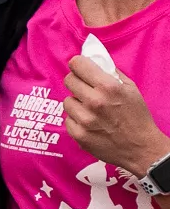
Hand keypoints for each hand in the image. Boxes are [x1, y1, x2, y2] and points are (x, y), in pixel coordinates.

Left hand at [65, 55, 169, 182]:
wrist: (141, 147)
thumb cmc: (137, 116)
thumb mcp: (131, 89)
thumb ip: (111, 74)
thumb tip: (93, 61)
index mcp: (108, 87)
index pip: (77, 65)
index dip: (78, 65)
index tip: (80, 68)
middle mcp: (94, 101)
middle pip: (69, 80)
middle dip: (77, 82)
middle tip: (85, 88)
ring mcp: (84, 119)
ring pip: (67, 101)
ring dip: (77, 103)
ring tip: (91, 109)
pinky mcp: (78, 134)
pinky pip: (68, 119)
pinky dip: (76, 119)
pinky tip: (89, 123)